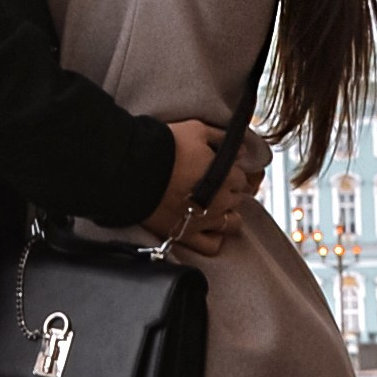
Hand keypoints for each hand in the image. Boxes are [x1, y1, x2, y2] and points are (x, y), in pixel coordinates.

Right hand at [145, 119, 264, 258]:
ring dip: (226, 214)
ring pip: (231, 223)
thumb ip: (222, 137)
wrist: (134, 169)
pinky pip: (211, 246)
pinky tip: (208, 228)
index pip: (241, 177)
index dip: (231, 171)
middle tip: (213, 183)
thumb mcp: (196, 130)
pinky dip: (214, 238)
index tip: (220, 168)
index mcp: (227, 176)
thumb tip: (242, 149)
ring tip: (213, 206)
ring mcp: (205, 221)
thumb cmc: (166, 147)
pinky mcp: (186, 235)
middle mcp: (222, 202)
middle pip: (237, 199)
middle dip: (229, 191)